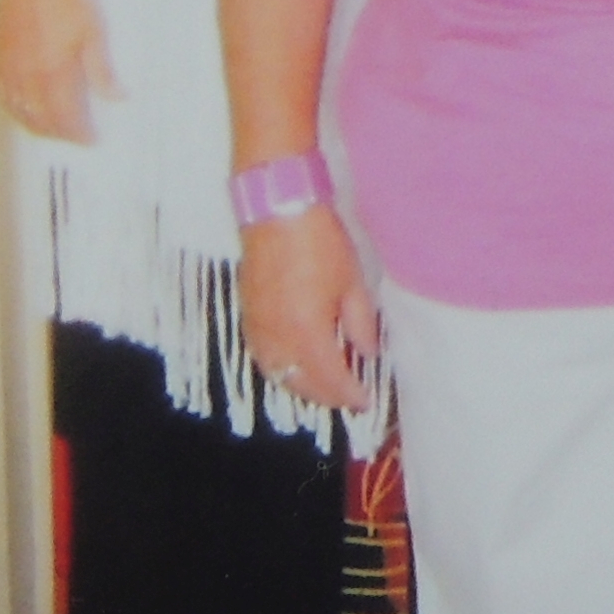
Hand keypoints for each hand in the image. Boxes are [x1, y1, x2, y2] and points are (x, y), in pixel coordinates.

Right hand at [0, 0, 115, 142]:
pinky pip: (4, 95)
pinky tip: (24, 108)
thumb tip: (115, 95)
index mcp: (55, 73)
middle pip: (42, 121)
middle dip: (60, 133)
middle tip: (76, 135)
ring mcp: (10, 68)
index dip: (80, 133)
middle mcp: (28, 76)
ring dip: (37, 125)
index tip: (91, 138)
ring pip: (21, 112)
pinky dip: (15, 109)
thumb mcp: (95, 32)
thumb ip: (102, 70)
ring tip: (54, 128)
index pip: (67, 118)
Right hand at [237, 204, 378, 415]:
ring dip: (303, 387)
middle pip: (303, 384)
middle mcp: (278, 339)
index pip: (331, 380)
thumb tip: (367, 352)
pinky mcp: (247, 316)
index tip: (365, 401)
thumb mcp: (352, 283)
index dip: (350, 395)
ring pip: (279, 376)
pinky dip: (281, 371)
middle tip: (349, 398)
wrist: (277, 212)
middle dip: (327, 396)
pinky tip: (295, 366)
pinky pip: (263, 359)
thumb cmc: (319, 242)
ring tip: (326, 387)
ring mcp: (258, 329)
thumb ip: (360, 324)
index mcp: (308, 333)